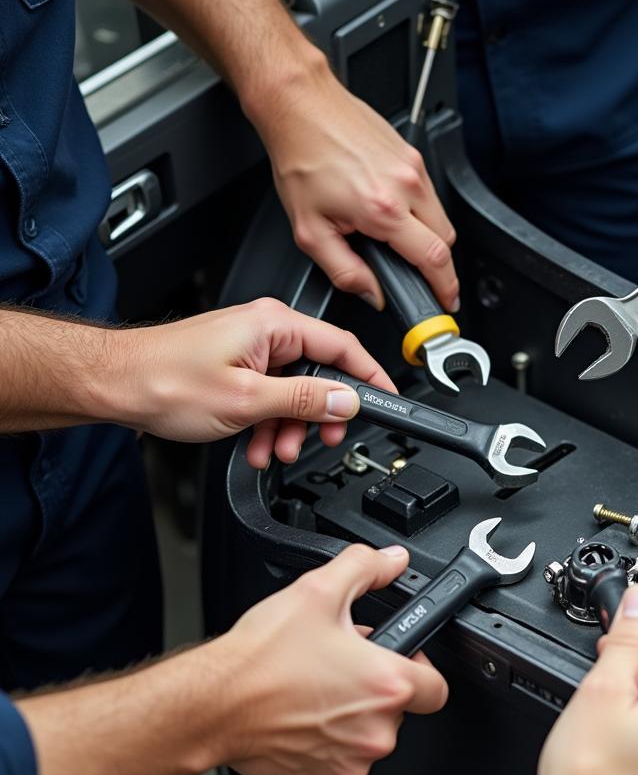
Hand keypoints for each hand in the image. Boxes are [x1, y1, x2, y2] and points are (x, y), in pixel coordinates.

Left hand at [109, 297, 395, 466]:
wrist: (112, 385)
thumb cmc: (163, 381)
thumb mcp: (248, 400)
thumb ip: (305, 401)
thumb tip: (348, 400)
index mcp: (274, 324)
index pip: (343, 346)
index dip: (370, 377)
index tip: (387, 400)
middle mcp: (265, 331)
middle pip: (320, 373)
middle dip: (321, 414)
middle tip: (323, 439)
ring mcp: (250, 349)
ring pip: (294, 391)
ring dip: (291, 426)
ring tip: (277, 450)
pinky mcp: (236, 367)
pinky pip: (270, 396)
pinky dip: (269, 423)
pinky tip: (259, 445)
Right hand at [213, 543, 448, 774]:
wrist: (212, 704)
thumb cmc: (261, 659)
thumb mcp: (319, 591)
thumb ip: (366, 568)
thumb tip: (391, 561)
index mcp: (386, 685)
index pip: (437, 687)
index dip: (421, 666)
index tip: (401, 657)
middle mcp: (374, 731)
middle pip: (399, 709)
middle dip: (376, 685)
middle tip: (345, 663)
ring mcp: (348, 762)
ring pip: (368, 735)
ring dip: (352, 714)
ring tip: (318, 685)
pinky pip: (338, 759)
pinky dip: (326, 740)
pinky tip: (301, 714)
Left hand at [247, 59, 458, 311]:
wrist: (300, 105)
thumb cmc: (301, 157)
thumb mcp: (310, 231)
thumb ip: (344, 272)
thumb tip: (372, 294)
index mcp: (383, 210)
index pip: (434, 259)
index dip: (445, 287)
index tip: (447, 301)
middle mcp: (406, 185)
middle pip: (445, 241)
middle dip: (436, 265)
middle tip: (419, 277)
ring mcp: (412, 166)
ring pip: (440, 217)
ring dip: (427, 237)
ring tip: (396, 240)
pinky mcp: (411, 153)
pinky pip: (428, 195)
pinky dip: (418, 212)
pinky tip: (389, 209)